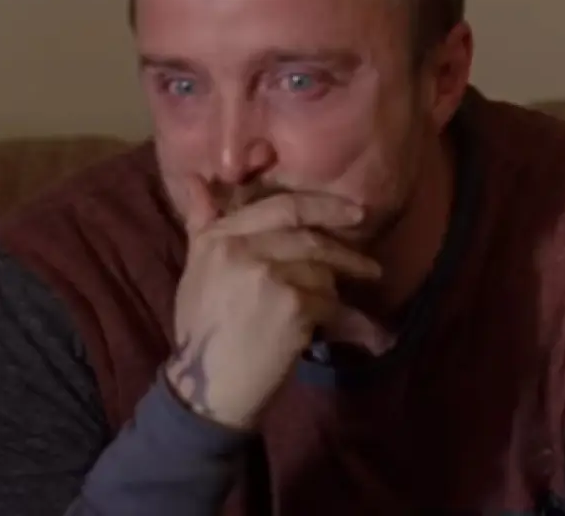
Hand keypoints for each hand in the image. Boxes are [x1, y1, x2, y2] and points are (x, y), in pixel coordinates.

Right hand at [165, 176, 381, 429]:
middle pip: (307, 235)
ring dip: (337, 282)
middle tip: (369, 241)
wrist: (209, 384)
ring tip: (348, 290)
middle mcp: (244, 250)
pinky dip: (341, 313)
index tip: (348, 209)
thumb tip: (195, 180)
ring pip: (321, 269)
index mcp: (220, 238)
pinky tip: (346, 325)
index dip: (319, 205)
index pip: (278, 207)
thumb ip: (201, 223)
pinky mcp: (293, 307)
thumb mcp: (195, 269)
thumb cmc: (202, 327)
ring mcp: (271, 277)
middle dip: (343, 240)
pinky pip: (329, 301)